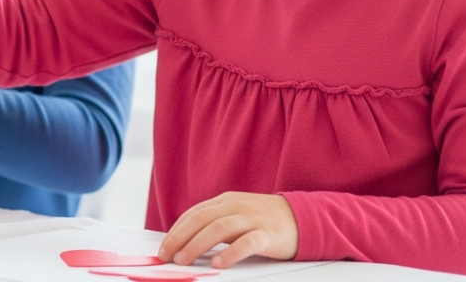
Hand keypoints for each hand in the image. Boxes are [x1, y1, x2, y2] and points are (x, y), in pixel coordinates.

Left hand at [157, 192, 298, 268]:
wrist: (303, 218)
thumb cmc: (263, 221)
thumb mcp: (236, 215)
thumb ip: (215, 223)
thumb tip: (185, 241)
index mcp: (225, 201)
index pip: (194, 213)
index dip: (176, 230)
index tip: (163, 248)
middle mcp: (236, 206)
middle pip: (202, 219)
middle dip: (180, 237)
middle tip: (166, 255)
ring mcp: (253, 219)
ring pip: (219, 228)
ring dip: (197, 244)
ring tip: (184, 260)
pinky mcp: (269, 235)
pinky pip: (247, 243)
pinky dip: (230, 253)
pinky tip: (218, 263)